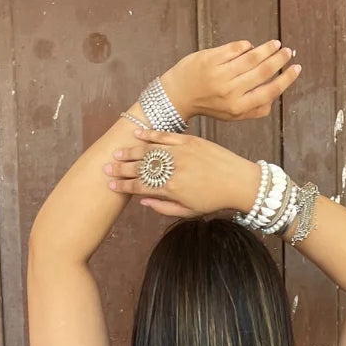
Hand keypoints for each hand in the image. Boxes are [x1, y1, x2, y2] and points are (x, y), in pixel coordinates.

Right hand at [103, 127, 259, 218]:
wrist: (239, 182)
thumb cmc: (215, 200)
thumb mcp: (189, 211)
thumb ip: (163, 207)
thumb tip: (142, 201)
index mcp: (171, 189)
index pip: (140, 186)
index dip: (123, 187)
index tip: (111, 186)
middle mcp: (173, 170)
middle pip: (139, 168)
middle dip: (120, 169)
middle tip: (106, 169)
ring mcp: (180, 153)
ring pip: (148, 151)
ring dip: (130, 152)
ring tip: (117, 153)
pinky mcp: (189, 141)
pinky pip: (164, 136)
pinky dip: (149, 135)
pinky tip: (137, 135)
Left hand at [160, 40, 301, 121]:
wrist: (178, 96)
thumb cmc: (208, 105)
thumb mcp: (232, 115)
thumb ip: (254, 109)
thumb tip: (275, 97)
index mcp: (238, 107)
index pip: (270, 91)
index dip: (286, 79)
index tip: (296, 68)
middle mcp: (230, 91)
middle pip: (263, 71)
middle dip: (279, 59)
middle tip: (287, 51)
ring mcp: (220, 73)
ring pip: (251, 57)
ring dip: (267, 48)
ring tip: (275, 44)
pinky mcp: (210, 59)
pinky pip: (236, 48)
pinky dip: (246, 46)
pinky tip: (251, 46)